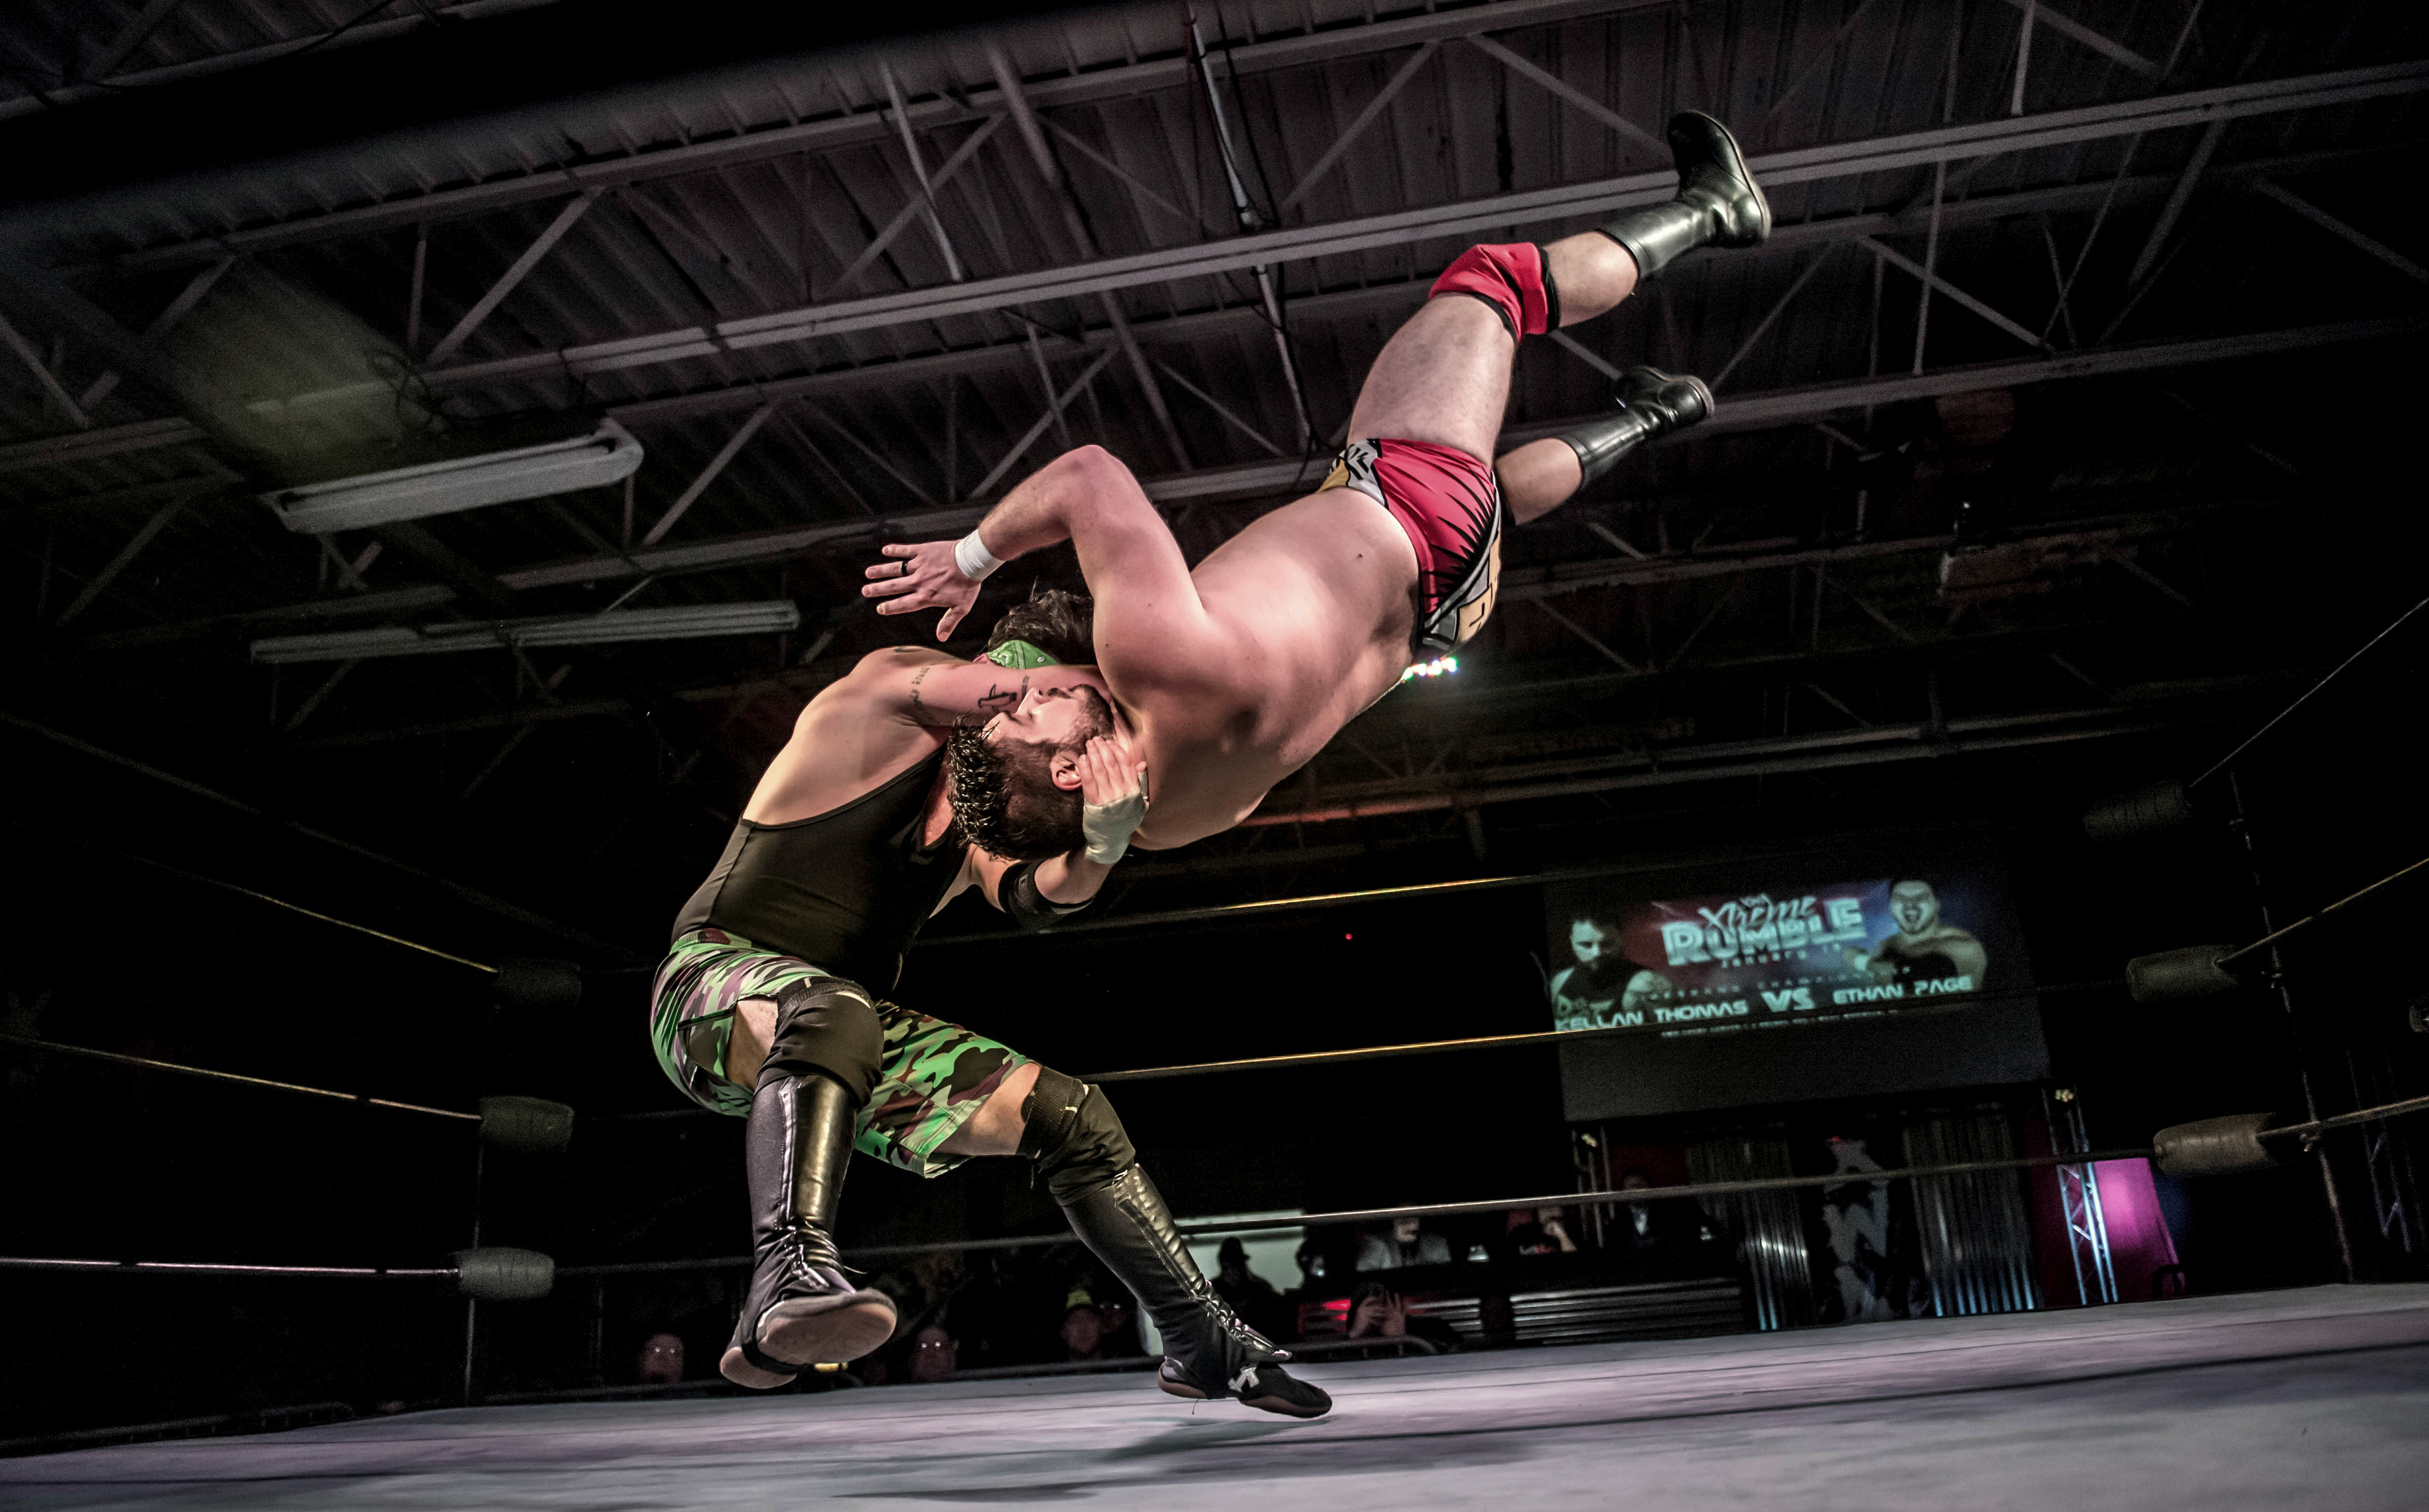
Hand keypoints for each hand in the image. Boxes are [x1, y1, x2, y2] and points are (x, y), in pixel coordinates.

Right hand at [863, 541, 980, 639]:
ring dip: (881, 571)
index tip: (880, 608)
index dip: (890, 607)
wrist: (971, 561)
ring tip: (868, 573)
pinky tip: (885, 550)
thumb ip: (948, 622)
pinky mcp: (922, 551)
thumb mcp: (961, 607)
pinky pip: (905, 550)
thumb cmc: (967, 585)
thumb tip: (941, 637)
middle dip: (878, 589)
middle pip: (893, 587)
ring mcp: (919, 565)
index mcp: (926, 596)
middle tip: (866, 591)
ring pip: (895, 569)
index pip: (903, 604)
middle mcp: (918, 582)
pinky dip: (895, 550)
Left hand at [1078, 736, 1148, 865]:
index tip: (1110, 742)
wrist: (1111, 839)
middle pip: (1111, 763)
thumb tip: (1142, 763)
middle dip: (1103, 748)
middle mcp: (1121, 792)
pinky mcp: (1094, 803)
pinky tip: (1082, 758)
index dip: (1117, 750)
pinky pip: (1088, 781)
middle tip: (1096, 739)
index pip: (1126, 763)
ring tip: (1089, 745)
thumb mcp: (1137, 802)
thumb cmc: (1124, 818)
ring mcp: (1107, 797)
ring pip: (1099, 769)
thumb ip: (1139, 782)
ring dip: (1093, 754)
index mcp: (1133, 790)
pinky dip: (1085, 768)